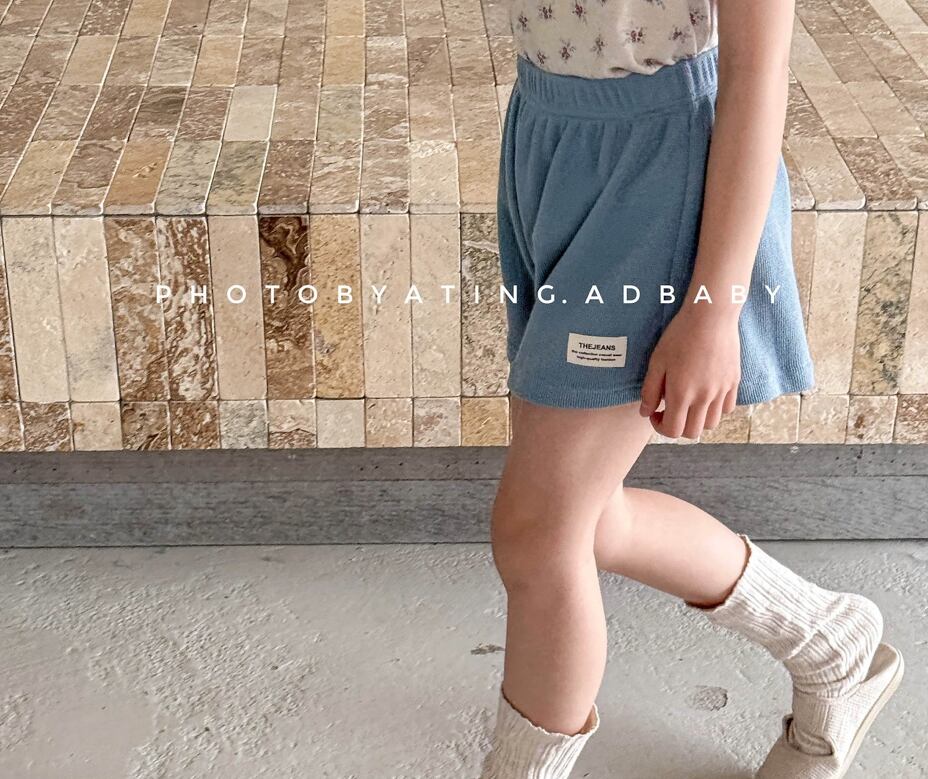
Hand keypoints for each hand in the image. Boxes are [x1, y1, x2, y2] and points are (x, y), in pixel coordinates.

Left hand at [638, 307, 741, 438]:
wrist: (711, 316)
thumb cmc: (680, 335)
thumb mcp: (657, 361)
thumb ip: (650, 390)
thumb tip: (645, 412)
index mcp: (682, 394)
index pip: (672, 430)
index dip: (659, 427)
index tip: (655, 413)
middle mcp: (704, 397)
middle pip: (692, 433)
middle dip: (677, 427)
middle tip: (669, 410)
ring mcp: (722, 391)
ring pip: (711, 424)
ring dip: (696, 420)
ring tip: (688, 403)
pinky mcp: (734, 382)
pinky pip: (726, 408)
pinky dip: (714, 409)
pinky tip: (705, 394)